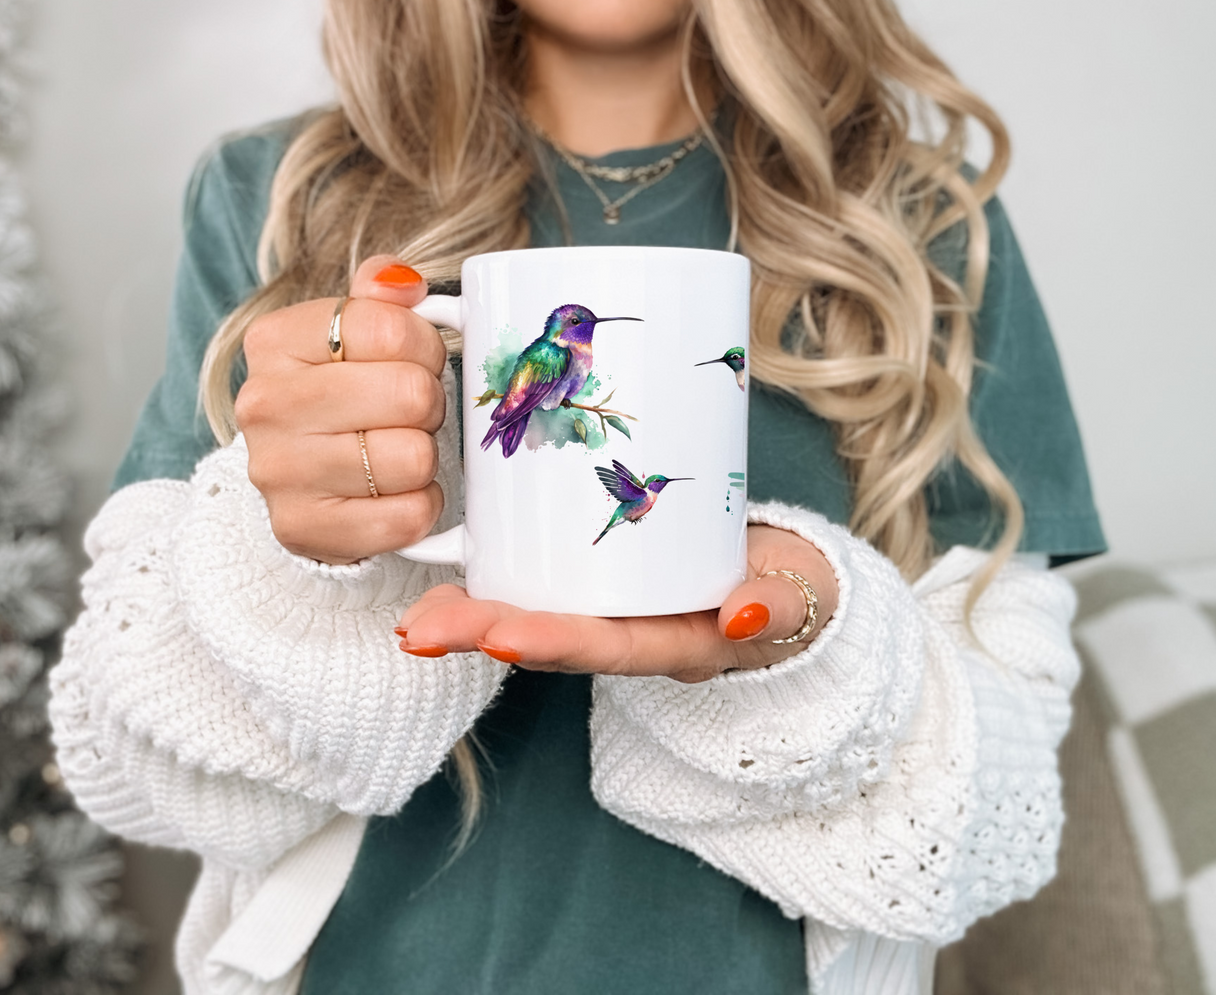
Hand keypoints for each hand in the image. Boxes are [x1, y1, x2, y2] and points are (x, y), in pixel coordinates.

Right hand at [234, 255, 447, 563]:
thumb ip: (379, 296)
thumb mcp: (353, 333)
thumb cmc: (343, 398)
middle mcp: (265, 404)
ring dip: (425, 457)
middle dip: (428, 403)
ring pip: (414, 457)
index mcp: (275, 341)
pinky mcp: (302, 530)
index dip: (424, 347)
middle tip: (411, 413)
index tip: (414, 361)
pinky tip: (396, 494)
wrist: (304, 480)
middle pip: (410, 394)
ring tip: (399, 450)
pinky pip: (409, 516)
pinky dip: (421, 506)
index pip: (390, 327)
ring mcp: (278, 472)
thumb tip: (400, 282)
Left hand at [396, 525, 839, 681]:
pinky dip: (496, 579)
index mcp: (675, 644)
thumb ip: (777, 607)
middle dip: (485, 634)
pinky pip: (545, 582)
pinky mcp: (603, 576)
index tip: (501, 638)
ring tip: (416, 616)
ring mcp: (615, 609)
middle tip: (423, 629)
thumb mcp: (799, 598)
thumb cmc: (794, 592)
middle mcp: (634, 635)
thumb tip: (742, 616)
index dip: (555, 642)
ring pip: (537, 615)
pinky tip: (451, 568)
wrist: (792, 587)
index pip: (608, 647)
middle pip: (553, 639)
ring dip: (474, 617)